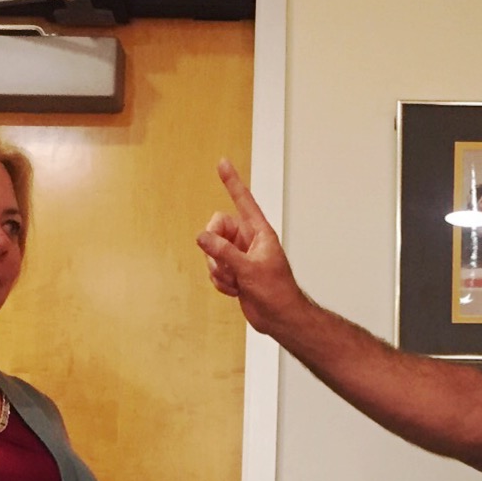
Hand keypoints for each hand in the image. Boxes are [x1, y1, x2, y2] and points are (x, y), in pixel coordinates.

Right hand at [196, 159, 308, 336]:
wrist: (279, 318)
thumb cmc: (277, 292)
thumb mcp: (249, 269)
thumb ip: (223, 251)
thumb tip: (202, 236)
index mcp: (259, 233)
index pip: (243, 201)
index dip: (232, 182)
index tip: (223, 162)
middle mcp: (248, 241)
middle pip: (217, 229)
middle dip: (215, 249)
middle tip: (227, 264)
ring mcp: (239, 257)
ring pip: (212, 252)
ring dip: (219, 270)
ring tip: (237, 282)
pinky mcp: (233, 272)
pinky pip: (214, 270)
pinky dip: (220, 282)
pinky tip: (235, 291)